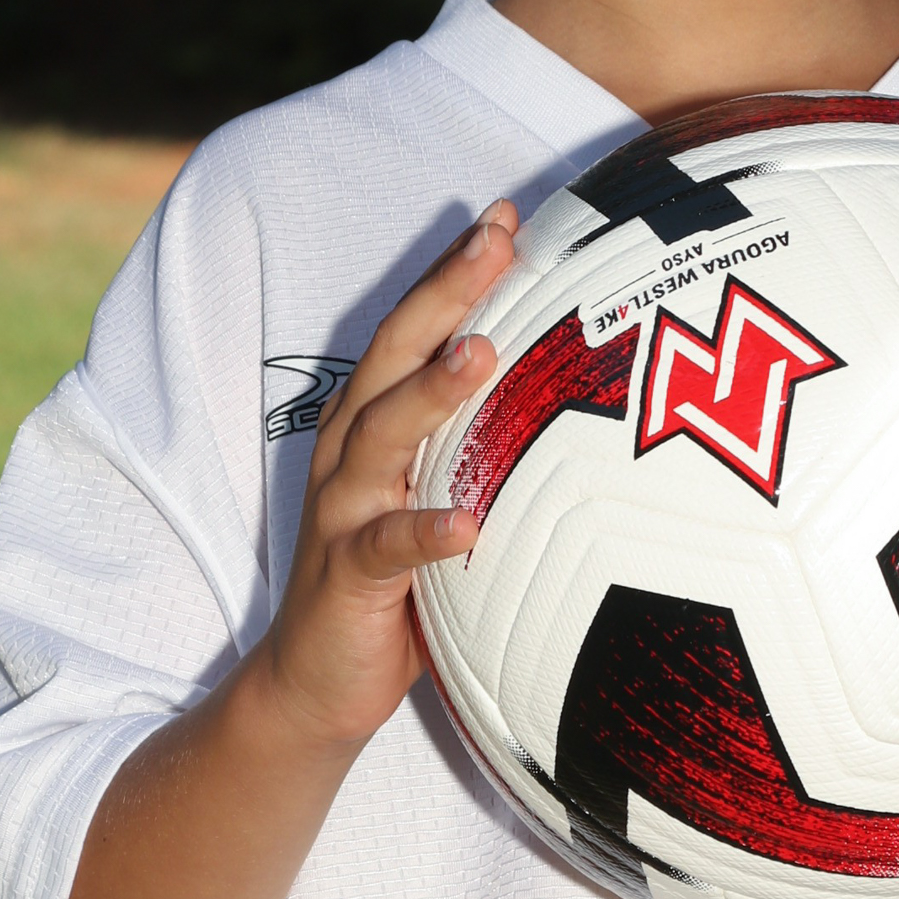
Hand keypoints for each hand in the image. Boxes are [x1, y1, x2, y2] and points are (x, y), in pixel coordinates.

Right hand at [261, 201, 518, 750]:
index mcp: (375, 426)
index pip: (414, 330)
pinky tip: (469, 522)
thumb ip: (488, 447)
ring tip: (478, 353)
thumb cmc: (399, 581)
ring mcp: (344, 513)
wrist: (314, 683)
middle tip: (494, 242)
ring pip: (383, 437)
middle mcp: (352, 455)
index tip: (508, 215)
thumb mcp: (444, 495)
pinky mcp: (347, 579)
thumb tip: (585, 403)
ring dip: (430, 392)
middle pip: (393, 356)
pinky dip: (426, 532)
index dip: (454, 270)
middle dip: (443, 293)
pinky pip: (388, 550)